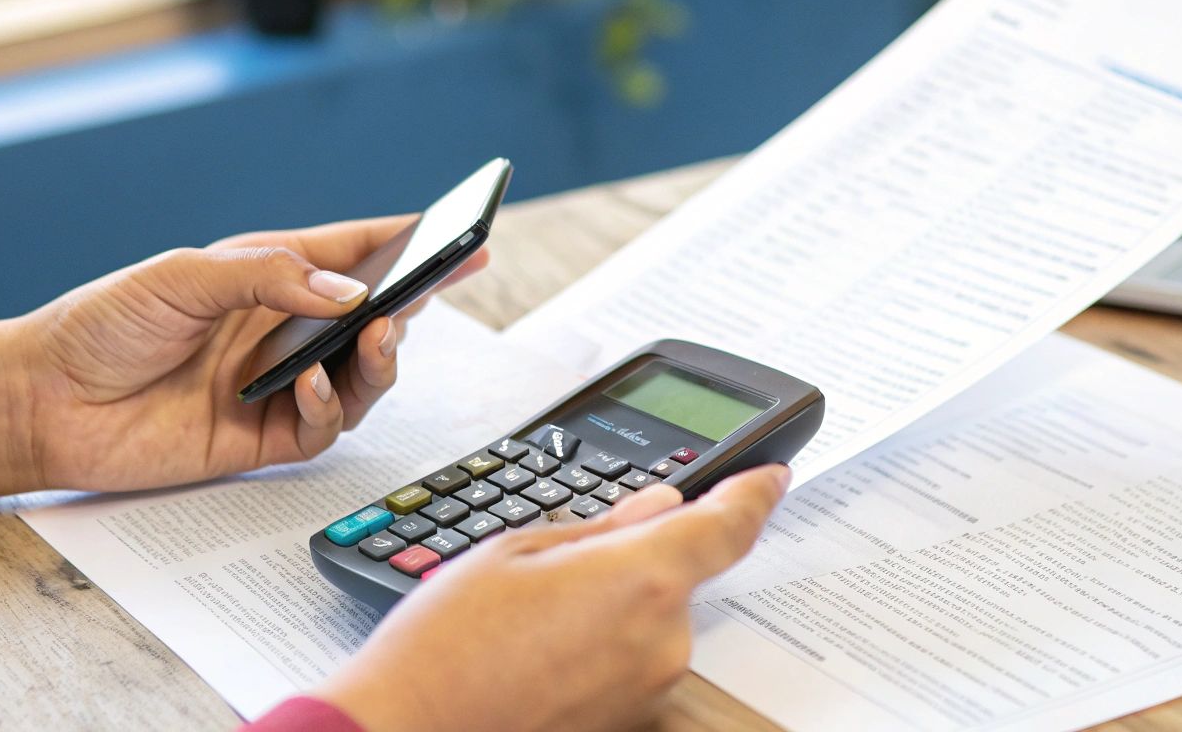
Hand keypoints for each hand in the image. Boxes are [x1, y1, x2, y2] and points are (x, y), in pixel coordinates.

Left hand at [0, 217, 485, 509]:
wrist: (41, 402)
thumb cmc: (100, 325)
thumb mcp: (183, 276)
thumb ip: (270, 279)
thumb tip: (349, 296)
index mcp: (266, 277)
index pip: (352, 254)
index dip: (408, 244)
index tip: (462, 233)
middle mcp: (281, 331)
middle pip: (372, 317)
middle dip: (415, 301)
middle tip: (438, 286)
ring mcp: (275, 385)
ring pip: (362, 377)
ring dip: (382, 360)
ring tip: (381, 340)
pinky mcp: (261, 437)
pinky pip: (321, 426)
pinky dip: (328, 407)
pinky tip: (306, 386)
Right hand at [316, 465, 791, 731]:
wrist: (409, 731)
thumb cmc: (446, 646)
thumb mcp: (516, 552)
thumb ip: (602, 527)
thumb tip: (655, 508)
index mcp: (642, 579)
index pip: (727, 526)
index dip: (754, 494)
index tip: (772, 476)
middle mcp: (662, 641)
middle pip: (674, 579)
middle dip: (630, 564)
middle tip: (553, 577)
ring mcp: (648, 692)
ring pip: (648, 625)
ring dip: (609, 614)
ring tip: (529, 627)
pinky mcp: (629, 725)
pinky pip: (630, 669)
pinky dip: (597, 655)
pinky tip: (538, 659)